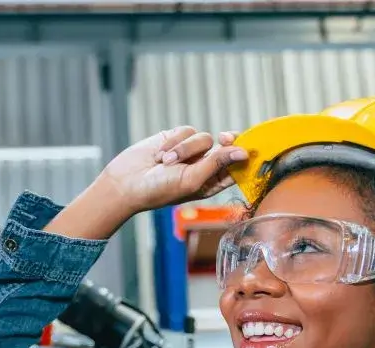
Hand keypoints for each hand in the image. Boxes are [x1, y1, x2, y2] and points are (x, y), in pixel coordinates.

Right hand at [46, 129, 244, 241]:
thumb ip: (217, 164)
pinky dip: (173, 142)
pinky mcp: (175, 139)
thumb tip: (243, 152)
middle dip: (225, 142)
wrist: (126, 182)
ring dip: (184, 148)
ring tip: (165, 162)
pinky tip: (159, 155)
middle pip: (225, 147)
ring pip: (203, 138)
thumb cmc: (159, 189)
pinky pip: (185, 130)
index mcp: (212, 183)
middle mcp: (203, 166)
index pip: (236, 167)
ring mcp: (190, 152)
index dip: (243, 156)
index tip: (248, 149)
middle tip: (224, 139)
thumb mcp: (192, 179)